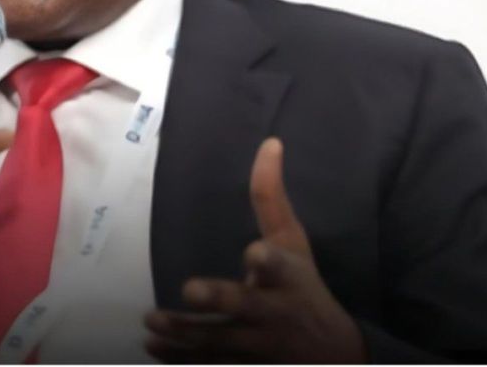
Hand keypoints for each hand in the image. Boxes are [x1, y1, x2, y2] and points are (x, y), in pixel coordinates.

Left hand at [144, 137, 366, 362]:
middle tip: (190, 289)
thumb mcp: (293, 244)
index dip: (267, 261)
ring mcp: (260, 347)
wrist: (336, 358)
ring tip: (151, 321)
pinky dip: (180, 360)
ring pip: (219, 341)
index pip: (280, 267)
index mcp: (288, 279)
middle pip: (246, 306)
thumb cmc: (304, 289)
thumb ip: (271, 198)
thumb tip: (269, 143)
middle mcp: (274, 314)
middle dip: (221, 298)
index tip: (254, 254)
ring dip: (184, 332)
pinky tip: (151, 347)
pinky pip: (211, 366)